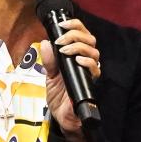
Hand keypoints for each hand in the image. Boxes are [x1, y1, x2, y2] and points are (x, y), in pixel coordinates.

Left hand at [40, 18, 100, 141]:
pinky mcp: (90, 83)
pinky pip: (95, 69)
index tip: (62, 24)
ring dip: (78, 47)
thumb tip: (45, 43)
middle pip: (90, 39)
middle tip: (60, 41)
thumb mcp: (49, 76)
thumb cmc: (58, 96)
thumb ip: (49, 61)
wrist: (62, 117)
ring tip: (64, 50)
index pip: (82, 34)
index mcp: (76, 56)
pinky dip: (86, 62)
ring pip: (93, 51)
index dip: (75, 25)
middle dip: (75, 35)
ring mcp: (89, 72)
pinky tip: (77, 61)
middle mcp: (86, 62)